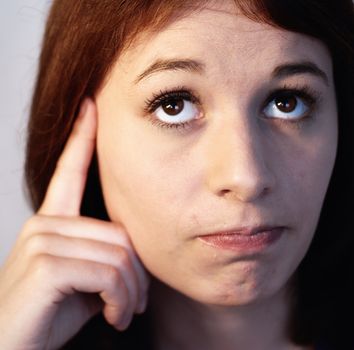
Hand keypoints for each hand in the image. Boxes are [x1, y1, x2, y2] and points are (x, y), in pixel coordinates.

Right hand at [0, 99, 149, 349]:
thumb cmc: (49, 317)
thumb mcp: (84, 283)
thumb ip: (105, 258)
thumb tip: (131, 254)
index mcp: (52, 222)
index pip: (70, 170)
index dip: (82, 137)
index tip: (90, 106)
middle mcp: (44, 223)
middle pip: (121, 233)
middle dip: (137, 276)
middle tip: (135, 303)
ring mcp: (41, 240)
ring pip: (119, 254)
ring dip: (130, 292)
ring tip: (124, 312)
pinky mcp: (45, 263)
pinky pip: (108, 272)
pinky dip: (120, 300)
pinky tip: (113, 317)